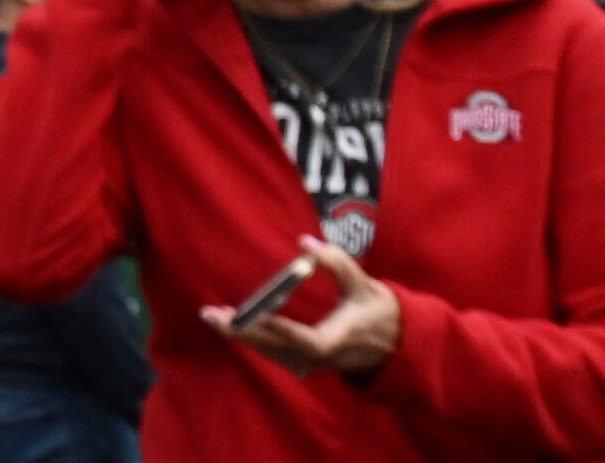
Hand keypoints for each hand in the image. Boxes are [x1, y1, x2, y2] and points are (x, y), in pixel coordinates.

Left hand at [217, 235, 400, 382]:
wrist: (392, 344)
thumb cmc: (377, 309)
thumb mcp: (363, 284)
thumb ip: (337, 263)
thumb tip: (306, 242)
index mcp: (337, 340)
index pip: (305, 340)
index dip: (283, 330)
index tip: (259, 317)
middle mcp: (320, 358)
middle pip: (276, 348)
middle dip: (243, 332)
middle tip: (213, 315)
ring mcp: (311, 363)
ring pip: (270, 352)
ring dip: (241, 336)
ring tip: (212, 317)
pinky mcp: (304, 362)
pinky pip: (273, 353)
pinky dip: (251, 340)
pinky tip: (230, 326)